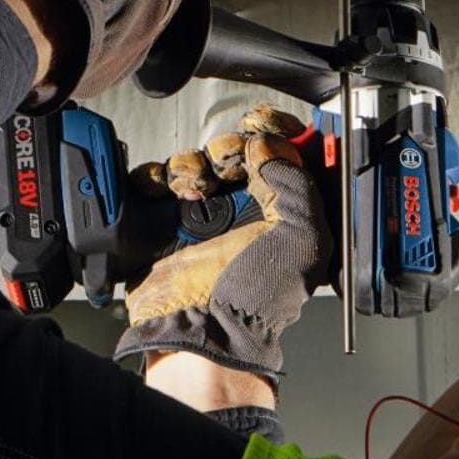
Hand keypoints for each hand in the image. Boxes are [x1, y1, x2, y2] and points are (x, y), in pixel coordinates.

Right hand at [114, 105, 332, 382]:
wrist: (201, 333)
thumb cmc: (257, 300)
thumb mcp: (302, 239)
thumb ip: (296, 184)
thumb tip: (271, 144)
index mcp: (284, 209)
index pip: (282, 152)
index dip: (273, 131)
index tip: (260, 125)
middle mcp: (246, 208)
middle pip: (235, 149)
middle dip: (229, 147)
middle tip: (227, 164)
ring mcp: (204, 214)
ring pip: (197, 159)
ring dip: (193, 163)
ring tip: (194, 188)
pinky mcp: (166, 220)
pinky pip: (157, 180)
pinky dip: (156, 175)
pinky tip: (162, 188)